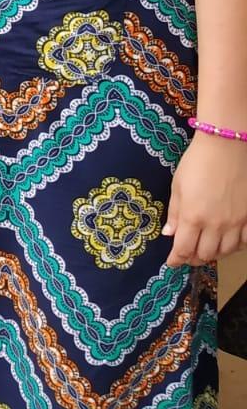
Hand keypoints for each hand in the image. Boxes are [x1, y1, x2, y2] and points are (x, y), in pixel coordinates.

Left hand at [164, 131, 246, 265]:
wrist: (226, 146)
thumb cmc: (196, 163)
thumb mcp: (178, 186)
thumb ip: (175, 213)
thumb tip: (169, 235)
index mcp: (193, 217)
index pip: (184, 249)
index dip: (176, 259)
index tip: (172, 262)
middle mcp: (215, 224)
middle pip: (205, 254)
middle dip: (193, 258)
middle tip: (188, 255)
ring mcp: (236, 222)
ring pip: (226, 251)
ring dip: (214, 254)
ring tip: (206, 248)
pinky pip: (245, 242)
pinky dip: (236, 247)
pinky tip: (229, 242)